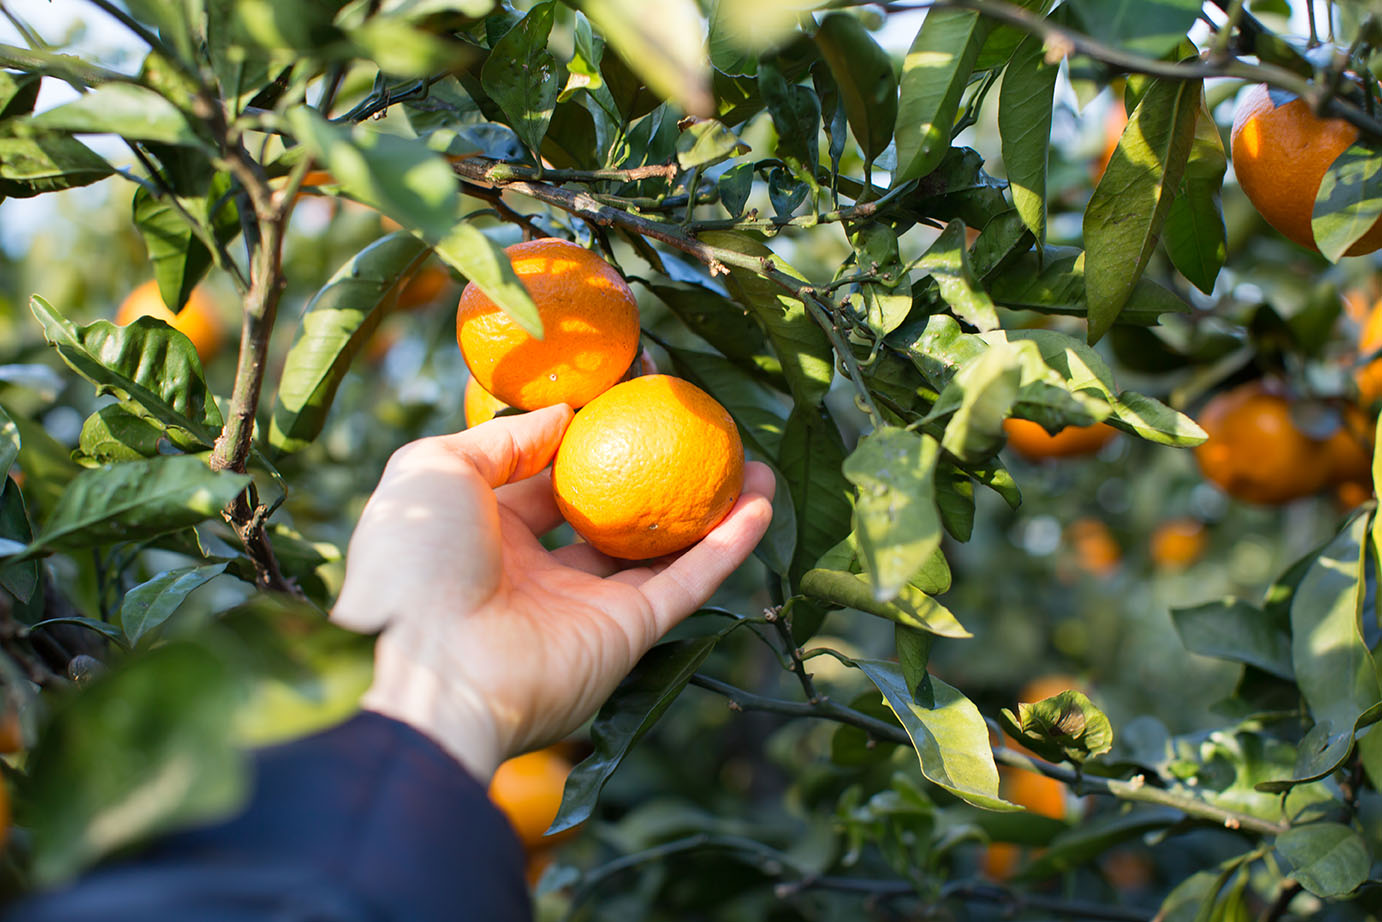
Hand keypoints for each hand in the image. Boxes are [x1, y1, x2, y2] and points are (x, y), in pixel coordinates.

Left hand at [332, 404, 774, 782]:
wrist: (431, 668)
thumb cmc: (416, 561)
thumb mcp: (433, 470)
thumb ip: (501, 439)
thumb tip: (564, 415)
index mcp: (486, 533)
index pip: (544, 479)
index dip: (584, 441)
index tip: (628, 399)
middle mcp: (539, 571)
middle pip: (611, 515)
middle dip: (654, 476)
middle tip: (698, 433)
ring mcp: (587, 605)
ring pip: (662, 550)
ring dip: (710, 508)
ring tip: (751, 462)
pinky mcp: (627, 635)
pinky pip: (687, 583)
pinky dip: (727, 546)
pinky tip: (760, 503)